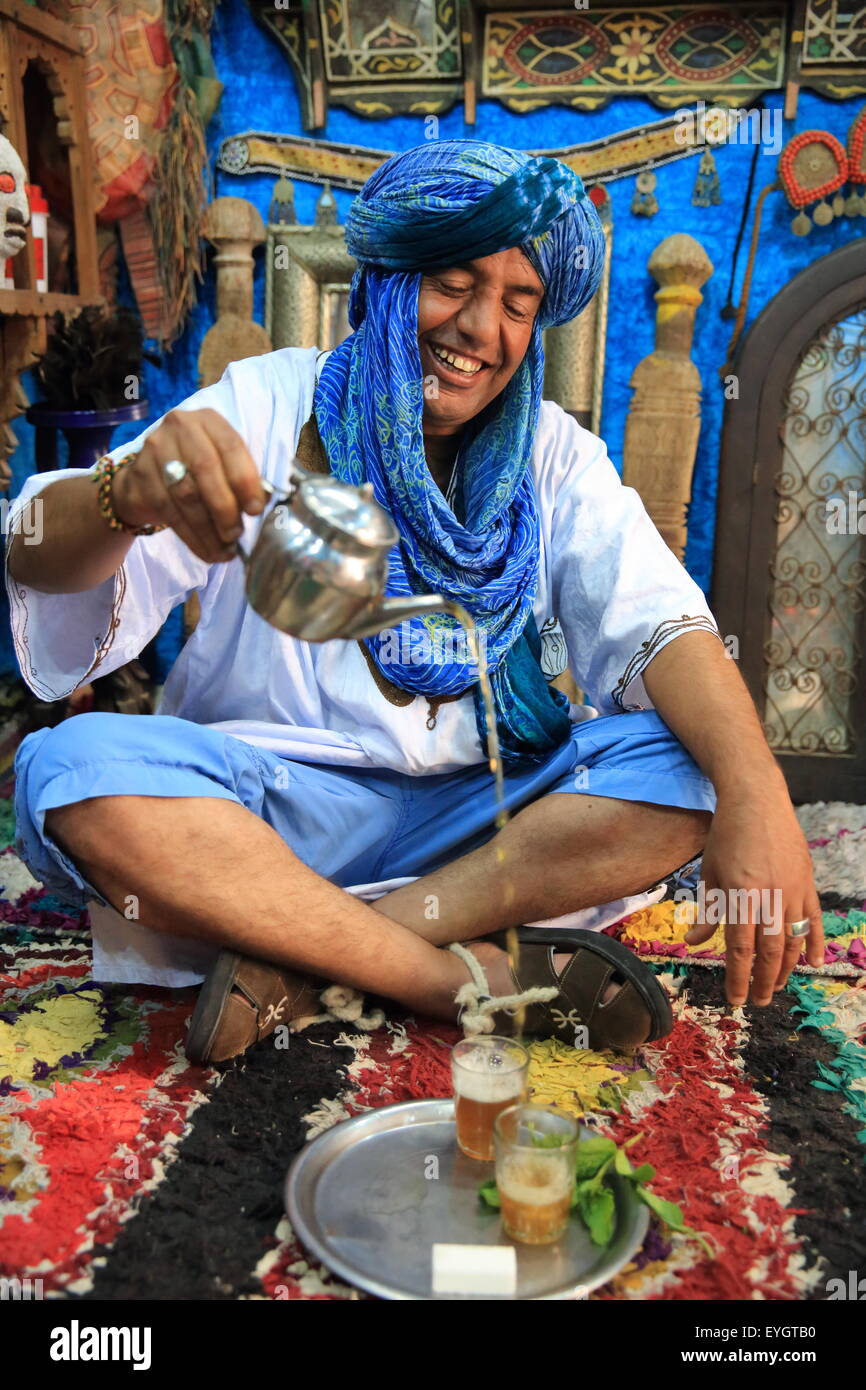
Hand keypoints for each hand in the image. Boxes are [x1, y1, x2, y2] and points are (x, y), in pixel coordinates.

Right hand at [111, 408, 265, 562]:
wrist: (145, 478)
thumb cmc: (196, 471)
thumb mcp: (223, 465)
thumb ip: (243, 478)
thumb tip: (263, 501)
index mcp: (209, 420)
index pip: (231, 446)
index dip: (246, 480)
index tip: (256, 510)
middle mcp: (180, 427)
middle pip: (206, 468)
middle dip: (225, 507)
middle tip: (236, 534)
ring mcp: (156, 449)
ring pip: (187, 494)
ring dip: (209, 528)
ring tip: (225, 549)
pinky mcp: (141, 476)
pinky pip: (170, 512)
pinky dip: (192, 537)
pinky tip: (207, 551)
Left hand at [684, 786, 823, 1005]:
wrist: (757, 800)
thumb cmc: (726, 836)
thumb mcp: (710, 872)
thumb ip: (708, 911)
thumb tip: (694, 943)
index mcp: (741, 894)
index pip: (741, 949)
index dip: (739, 978)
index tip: (736, 999)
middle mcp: (770, 896)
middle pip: (770, 952)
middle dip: (764, 981)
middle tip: (758, 1001)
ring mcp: (793, 890)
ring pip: (794, 941)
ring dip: (786, 968)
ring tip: (776, 986)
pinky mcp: (807, 883)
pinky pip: (814, 921)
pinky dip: (815, 943)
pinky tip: (813, 963)